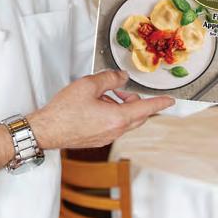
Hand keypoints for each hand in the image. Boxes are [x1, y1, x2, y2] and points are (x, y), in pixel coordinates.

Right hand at [28, 70, 173, 150]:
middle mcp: (115, 131)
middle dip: (135, 101)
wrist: (46, 131)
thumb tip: (121, 77)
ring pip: (125, 121)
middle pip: (137, 116)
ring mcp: (106, 138)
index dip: (160, 103)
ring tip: (101, 96)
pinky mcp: (97, 140)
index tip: (170, 101)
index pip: (146, 109)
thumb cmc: (63, 112)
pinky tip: (94, 107)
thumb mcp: (88, 85)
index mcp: (117, 118)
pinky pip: (113, 126)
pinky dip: (111, 115)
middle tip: (121, 90)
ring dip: (121, 107)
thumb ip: (110, 79)